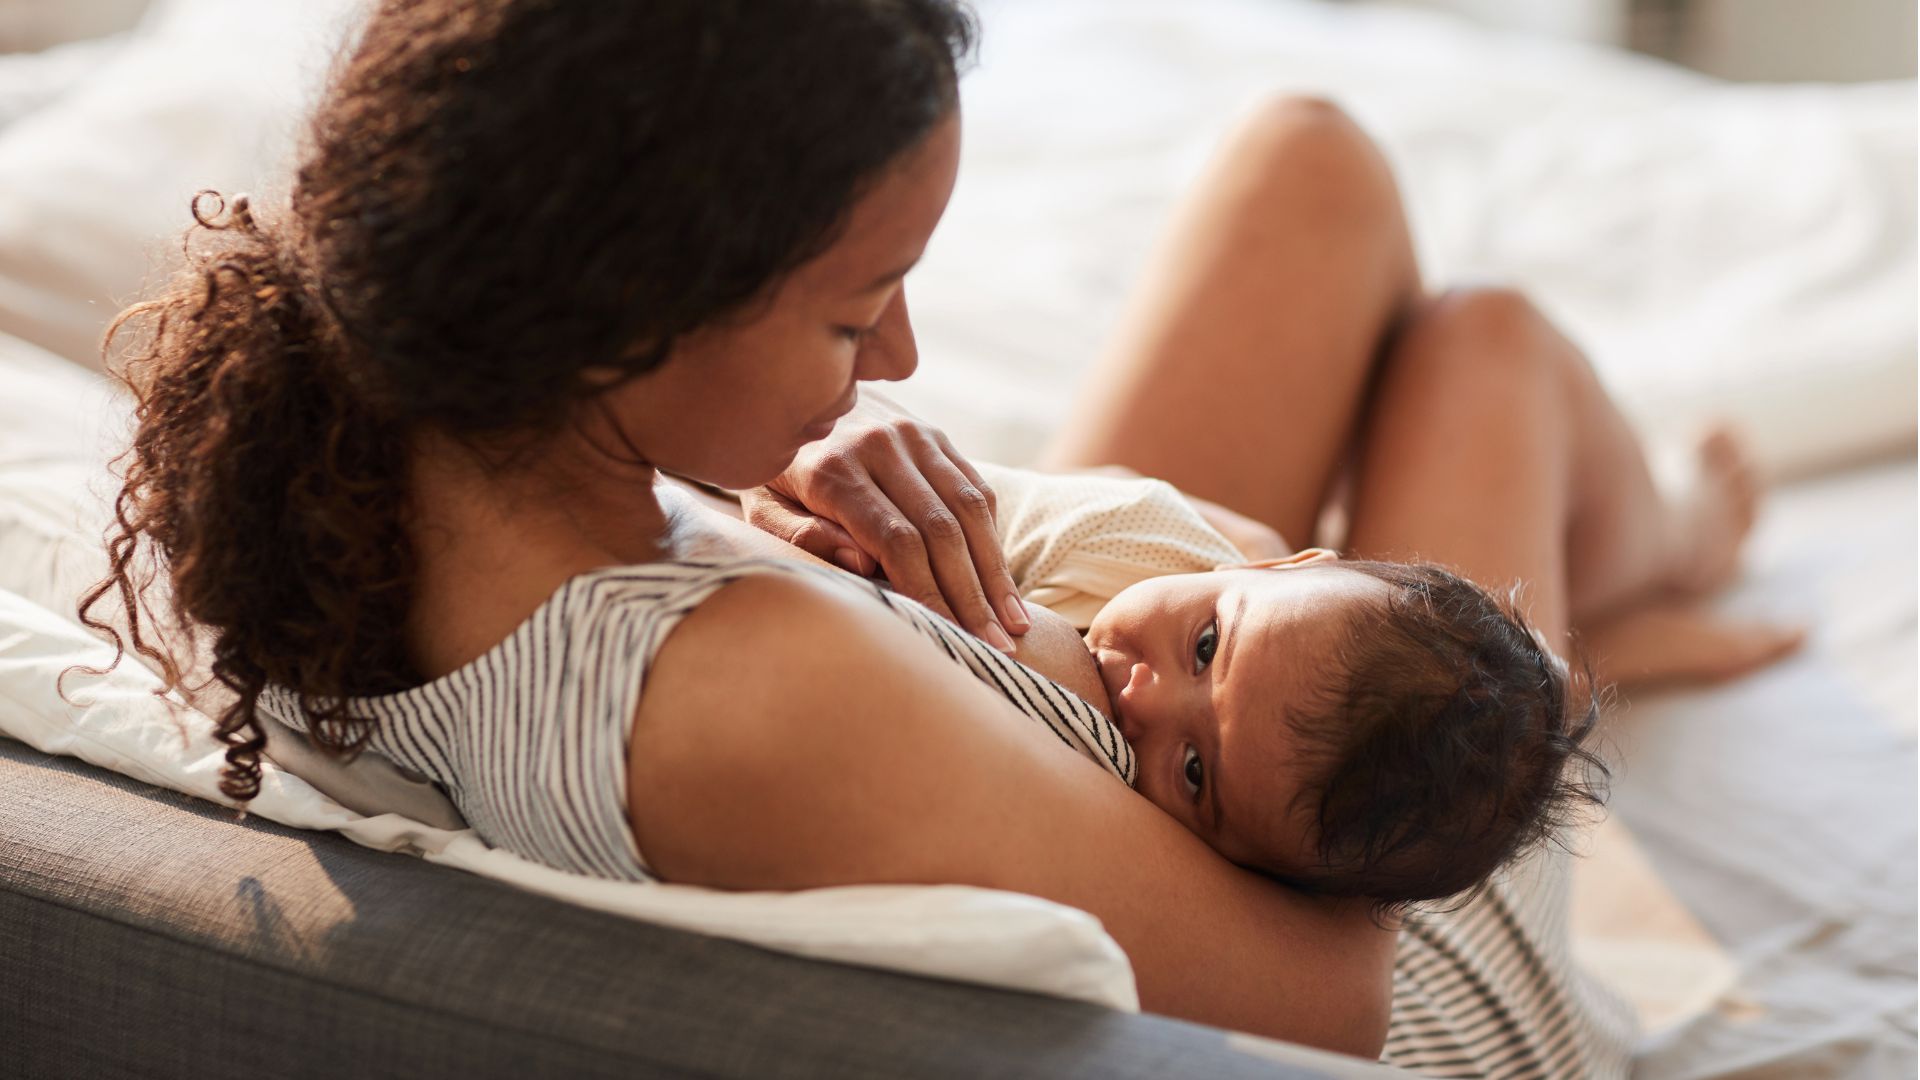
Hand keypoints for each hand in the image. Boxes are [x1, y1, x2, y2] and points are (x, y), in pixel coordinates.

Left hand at [739, 389, 1031, 650]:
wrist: (791, 396)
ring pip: (969, 509)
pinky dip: (992, 538)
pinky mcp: (935, 435)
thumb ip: (797, 535)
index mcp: (833, 469)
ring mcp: (914, 435)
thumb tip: (862, 563)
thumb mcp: (759, 505)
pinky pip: (975, 488)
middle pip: (942, 530)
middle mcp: (880, 445)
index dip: (930, 592)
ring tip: (1014, 624)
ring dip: (995, 572)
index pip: (898, 541)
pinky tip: (1002, 582)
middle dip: (971, 595)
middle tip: (997, 647)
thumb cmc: (772, 472)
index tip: (952, 637)